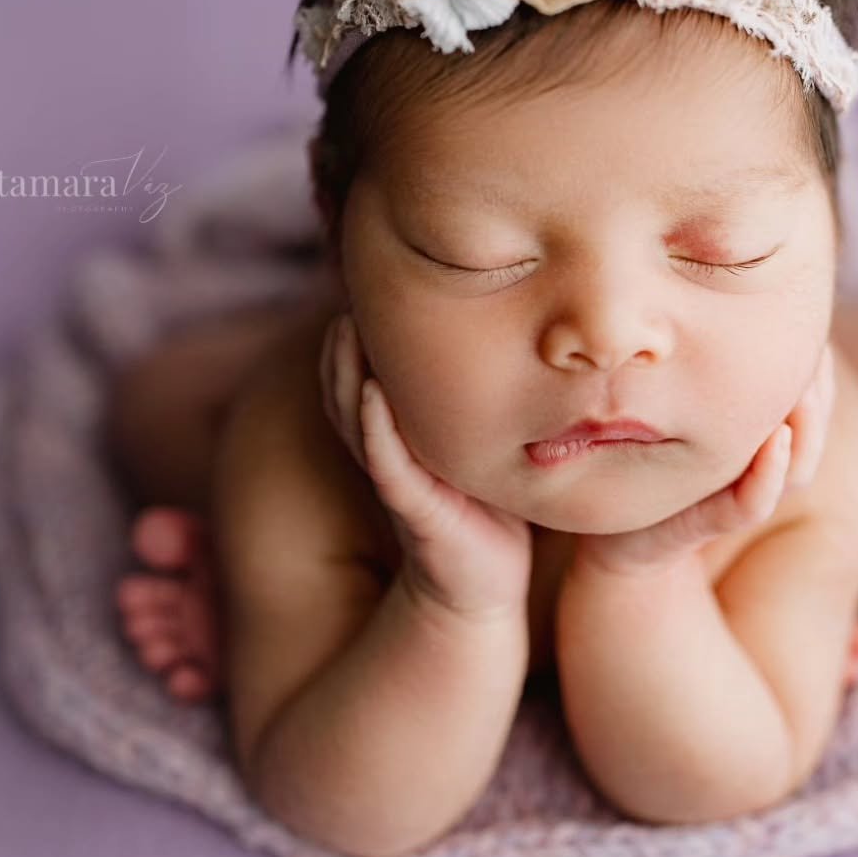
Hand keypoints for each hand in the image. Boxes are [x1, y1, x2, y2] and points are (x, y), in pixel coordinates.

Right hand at [319, 312, 533, 620]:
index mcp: (403, 427)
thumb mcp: (484, 436)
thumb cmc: (492, 502)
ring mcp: (398, 477)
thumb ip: (481, 390)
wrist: (490, 582)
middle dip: (344, 340)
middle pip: (348, 383)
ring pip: (356, 417)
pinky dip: (374, 429)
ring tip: (345, 328)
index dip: (362, 327)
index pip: (368, 368)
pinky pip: (386, 464)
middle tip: (349, 288)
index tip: (370, 274)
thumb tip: (513, 325)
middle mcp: (390, 447)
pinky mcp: (413, 509)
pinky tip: (373, 395)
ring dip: (347, 373)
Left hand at [575, 341, 837, 576]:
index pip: (811, 405)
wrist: (609, 531)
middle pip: (811, 433)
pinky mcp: (704, 523)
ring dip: (806, 430)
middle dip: (819, 396)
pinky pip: (747, 504)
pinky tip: (777, 439)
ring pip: (793, 469)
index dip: (821, 375)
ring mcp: (733, 496)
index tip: (816, 334)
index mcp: (756, 438)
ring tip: (805, 390)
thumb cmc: (642, 453)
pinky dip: (767, 475)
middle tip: (818, 353)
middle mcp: (755, 469)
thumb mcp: (671, 398)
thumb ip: (701, 365)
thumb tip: (729, 292)